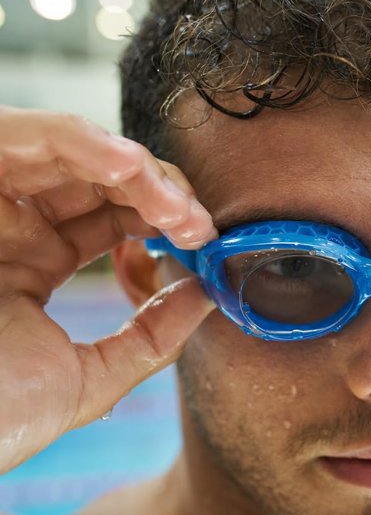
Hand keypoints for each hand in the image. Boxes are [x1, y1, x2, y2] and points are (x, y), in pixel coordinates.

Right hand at [0, 106, 218, 474]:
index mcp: (32, 264)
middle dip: (162, 193)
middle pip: (101, 179)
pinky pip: (25, 136)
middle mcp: (10, 224)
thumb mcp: (86, 378)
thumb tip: (207, 296)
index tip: (205, 240)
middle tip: (199, 224)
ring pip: (73, 151)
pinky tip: (131, 169)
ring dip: (137, 171)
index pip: (113, 218)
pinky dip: (83, 142)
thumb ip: (151, 337)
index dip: (164, 220)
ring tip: (177, 207)